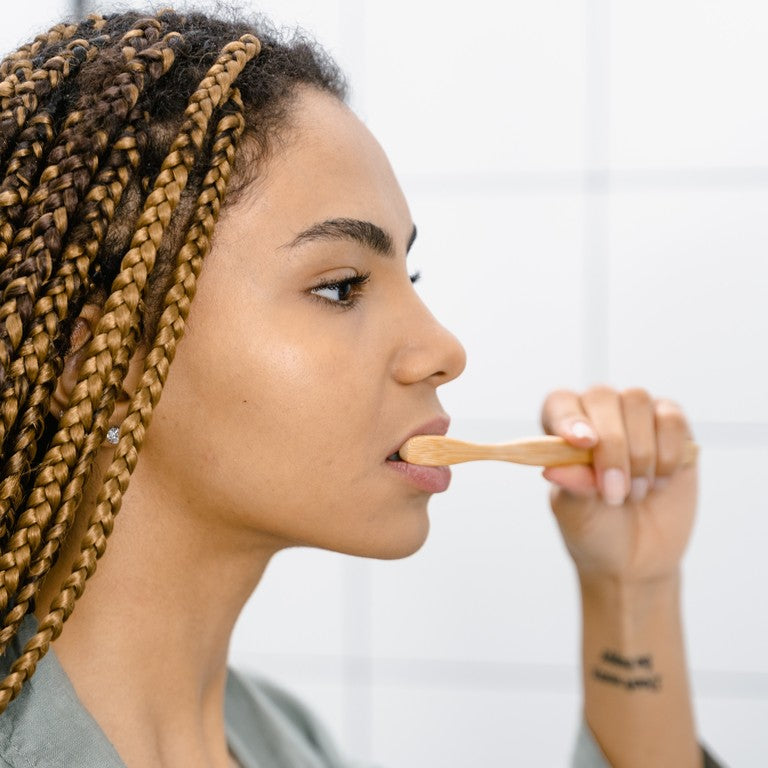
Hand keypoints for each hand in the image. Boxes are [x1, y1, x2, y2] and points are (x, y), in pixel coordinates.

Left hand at [540, 385, 697, 582]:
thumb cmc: (595, 528)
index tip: (582, 443)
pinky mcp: (672, 427)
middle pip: (602, 397)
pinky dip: (668, 453)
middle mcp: (597, 414)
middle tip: (614, 492)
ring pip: (638, 402)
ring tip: (635, 493)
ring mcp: (635, 416)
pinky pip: (672, 419)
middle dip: (612, 446)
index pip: (559, 404)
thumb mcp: (576, 514)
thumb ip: (570, 486)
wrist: (637, 556)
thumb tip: (552, 468)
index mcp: (561, 430)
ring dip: (641, 454)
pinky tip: (659, 482)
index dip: (569, 418)